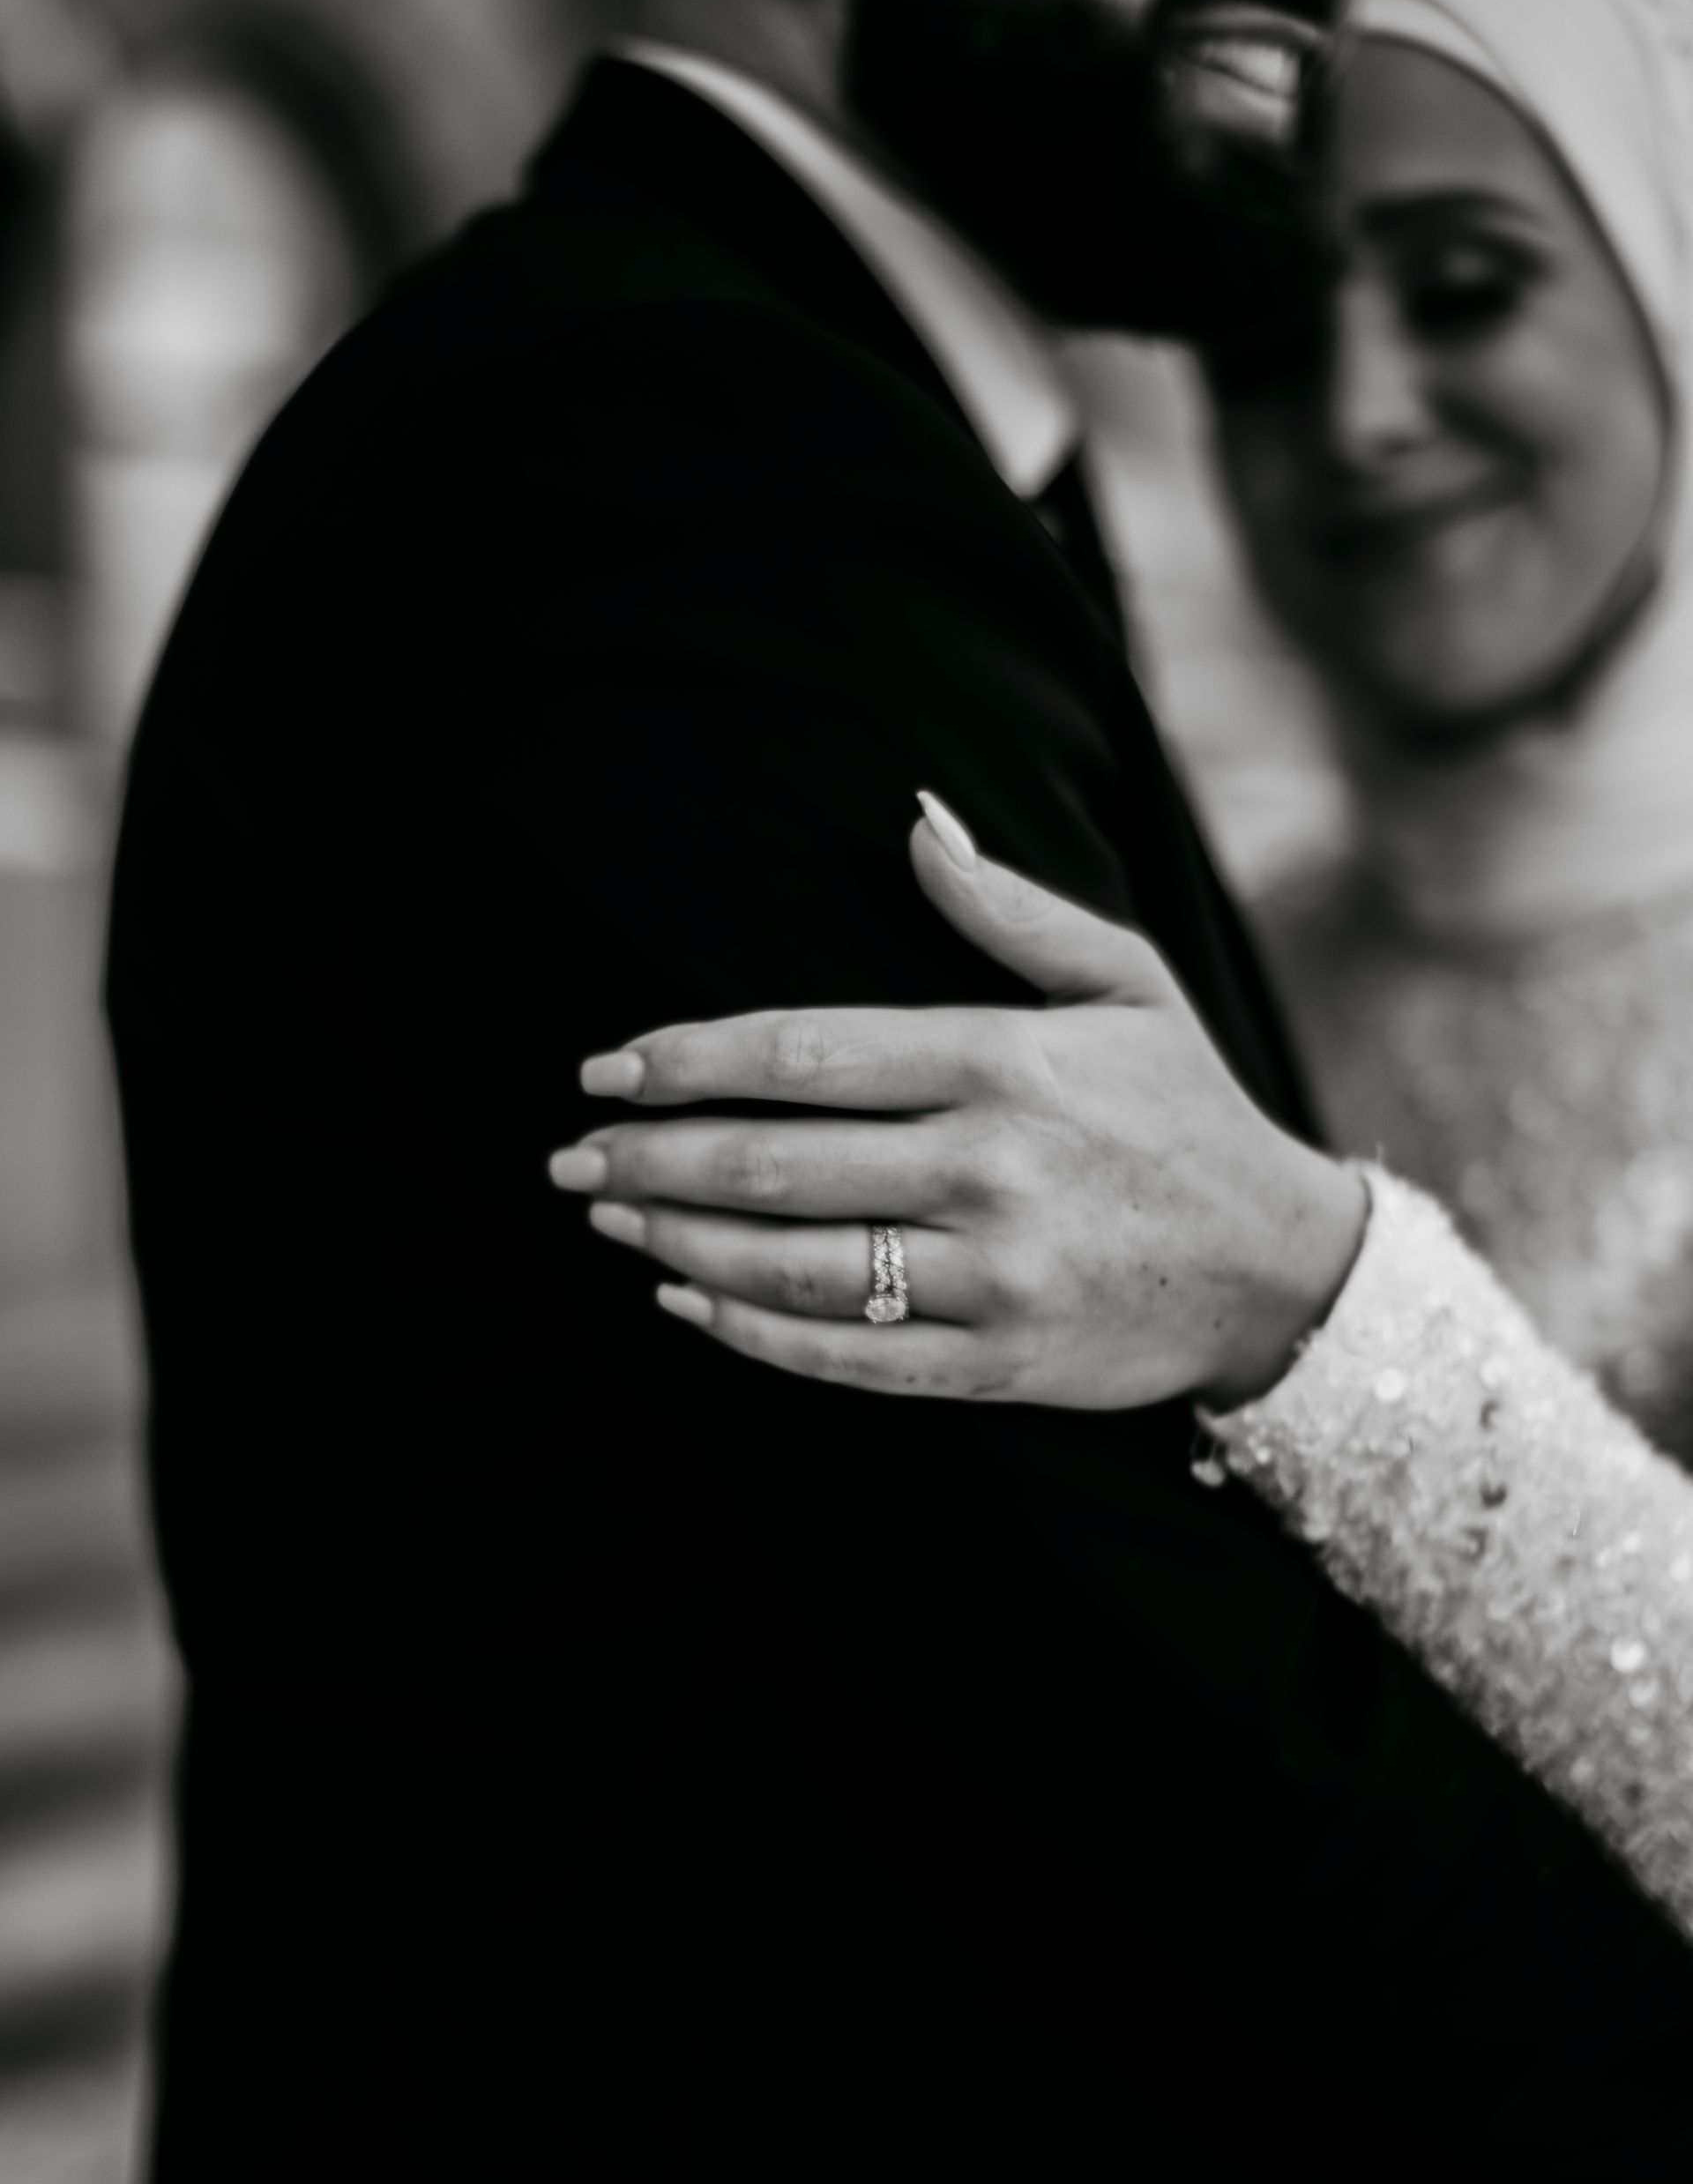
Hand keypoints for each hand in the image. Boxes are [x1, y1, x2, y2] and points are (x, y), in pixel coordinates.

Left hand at [550, 798, 1366, 1411]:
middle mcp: (988, 1167)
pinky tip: (684, 1303)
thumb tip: (914, 822)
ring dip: (681, 1242)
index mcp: (1003, 1061)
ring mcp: (993, 1274)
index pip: (804, 1051)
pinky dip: (750, 1336)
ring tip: (612, 1219)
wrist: (1281, 1269)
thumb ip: (1009, 909)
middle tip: (572, 1158)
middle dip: (652, 1158)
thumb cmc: (1187, 1112)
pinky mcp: (998, 1362)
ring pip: (793, 1265)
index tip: (607, 1067)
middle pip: (775, 1162)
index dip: (688, 1059)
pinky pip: (847, 1358)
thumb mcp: (1126, 983)